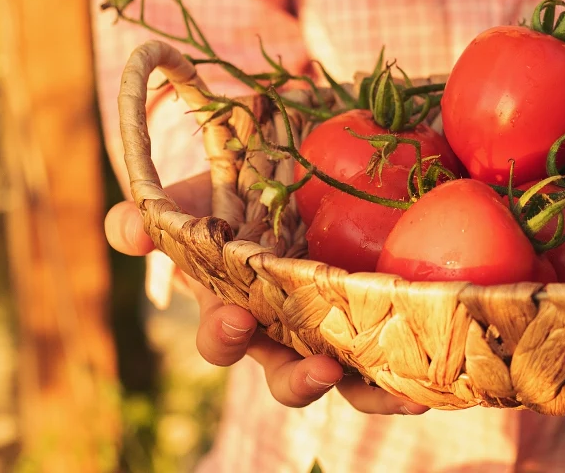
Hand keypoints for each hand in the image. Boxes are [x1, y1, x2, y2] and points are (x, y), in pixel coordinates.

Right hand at [104, 173, 427, 414]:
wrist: (308, 169)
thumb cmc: (247, 188)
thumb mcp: (201, 190)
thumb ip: (160, 209)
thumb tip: (123, 229)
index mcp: (239, 305)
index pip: (223, 337)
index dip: (226, 334)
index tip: (239, 316)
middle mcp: (289, 333)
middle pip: (288, 379)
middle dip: (300, 381)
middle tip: (322, 369)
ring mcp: (340, 334)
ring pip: (353, 385)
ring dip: (372, 394)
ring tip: (400, 391)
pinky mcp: (387, 325)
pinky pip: (402, 361)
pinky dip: (419, 374)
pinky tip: (440, 372)